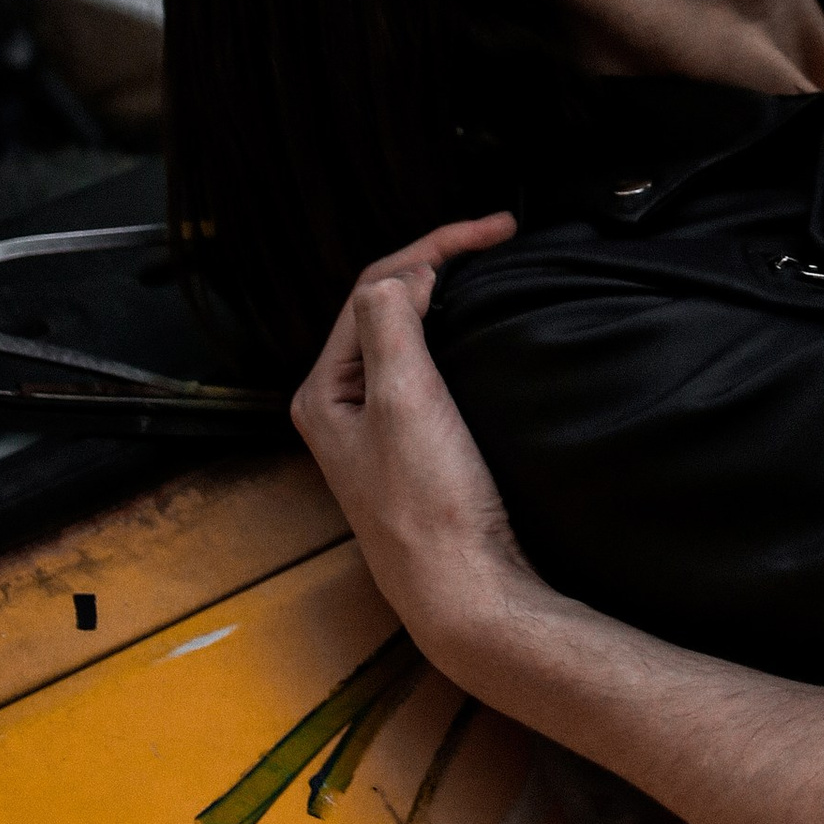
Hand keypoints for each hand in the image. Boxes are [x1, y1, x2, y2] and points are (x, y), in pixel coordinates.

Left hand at [289, 217, 540, 683]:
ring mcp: (378, 430)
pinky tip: (481, 332)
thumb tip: (401, 273)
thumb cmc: (430, 511)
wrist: (467, 592)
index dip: (433, 247)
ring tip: (490, 268)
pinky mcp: (415, 450)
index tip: (495, 231)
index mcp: (324, 392)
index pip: (373, 288)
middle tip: (499, 236)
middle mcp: (342, 408)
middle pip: (387, 306)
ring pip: (408, 336)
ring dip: (447, 296)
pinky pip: (428, 370)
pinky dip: (456, 336)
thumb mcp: (404, 401)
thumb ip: (391, 323)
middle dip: (439, 263)